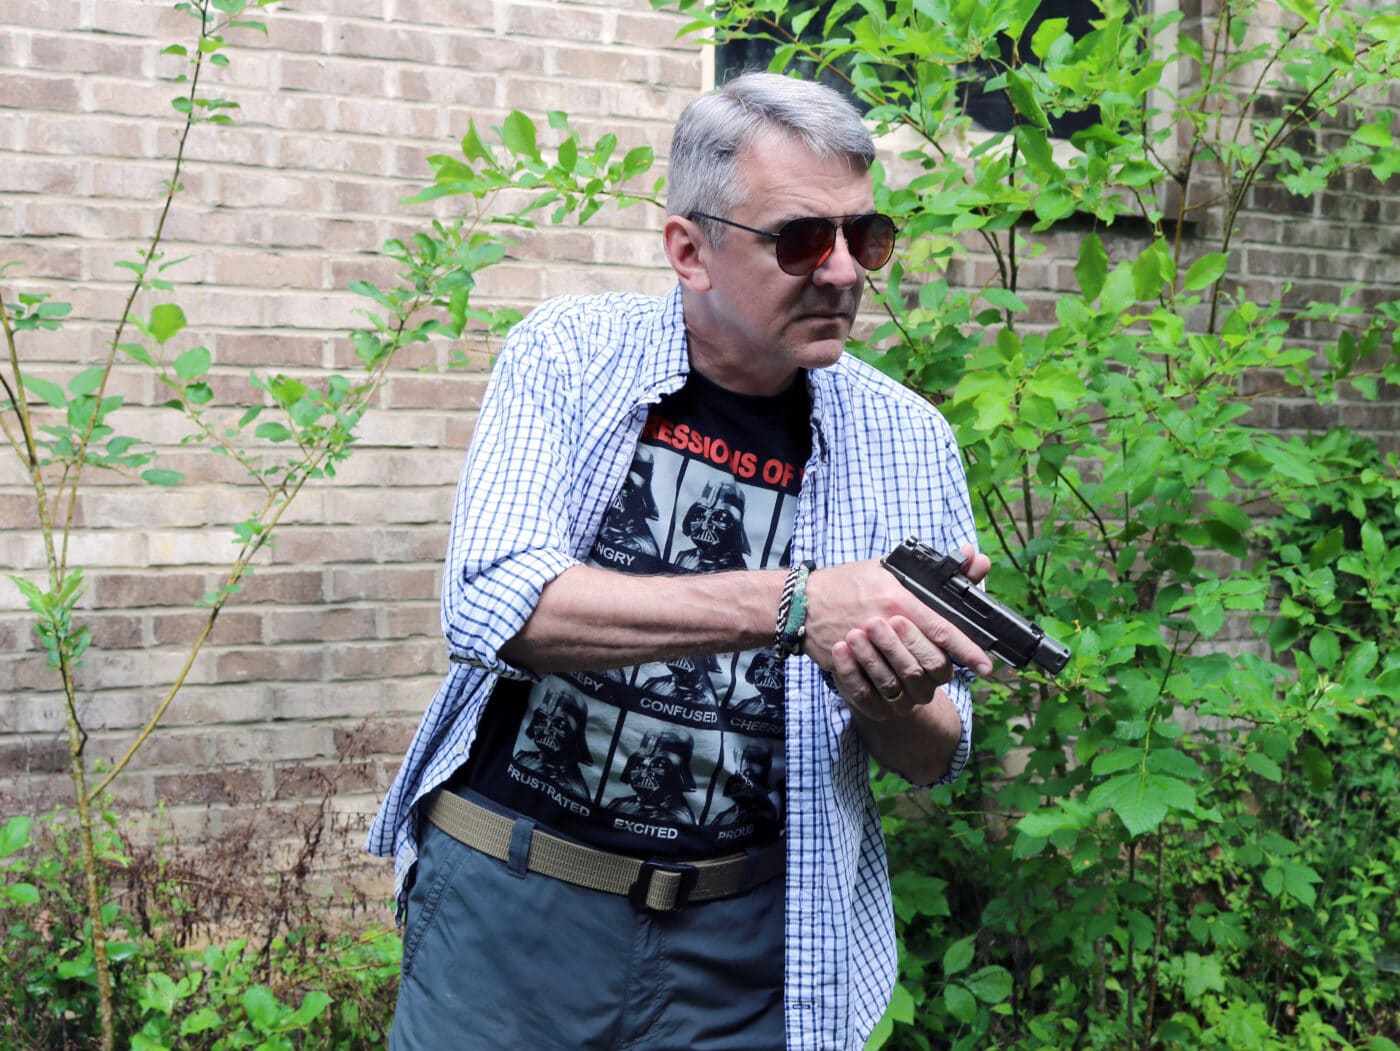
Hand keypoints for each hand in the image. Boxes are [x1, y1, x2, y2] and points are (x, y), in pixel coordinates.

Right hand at [803, 546, 990, 721]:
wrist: (799, 602)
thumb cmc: (848, 582)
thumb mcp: (891, 568)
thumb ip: (936, 570)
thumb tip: (976, 558)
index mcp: (897, 600)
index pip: (941, 630)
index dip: (967, 650)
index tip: (987, 665)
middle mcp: (882, 625)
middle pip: (929, 663)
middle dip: (944, 668)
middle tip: (947, 666)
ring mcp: (864, 650)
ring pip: (906, 683)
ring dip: (916, 681)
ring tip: (920, 676)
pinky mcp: (847, 668)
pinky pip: (876, 696)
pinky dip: (890, 697)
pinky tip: (899, 693)